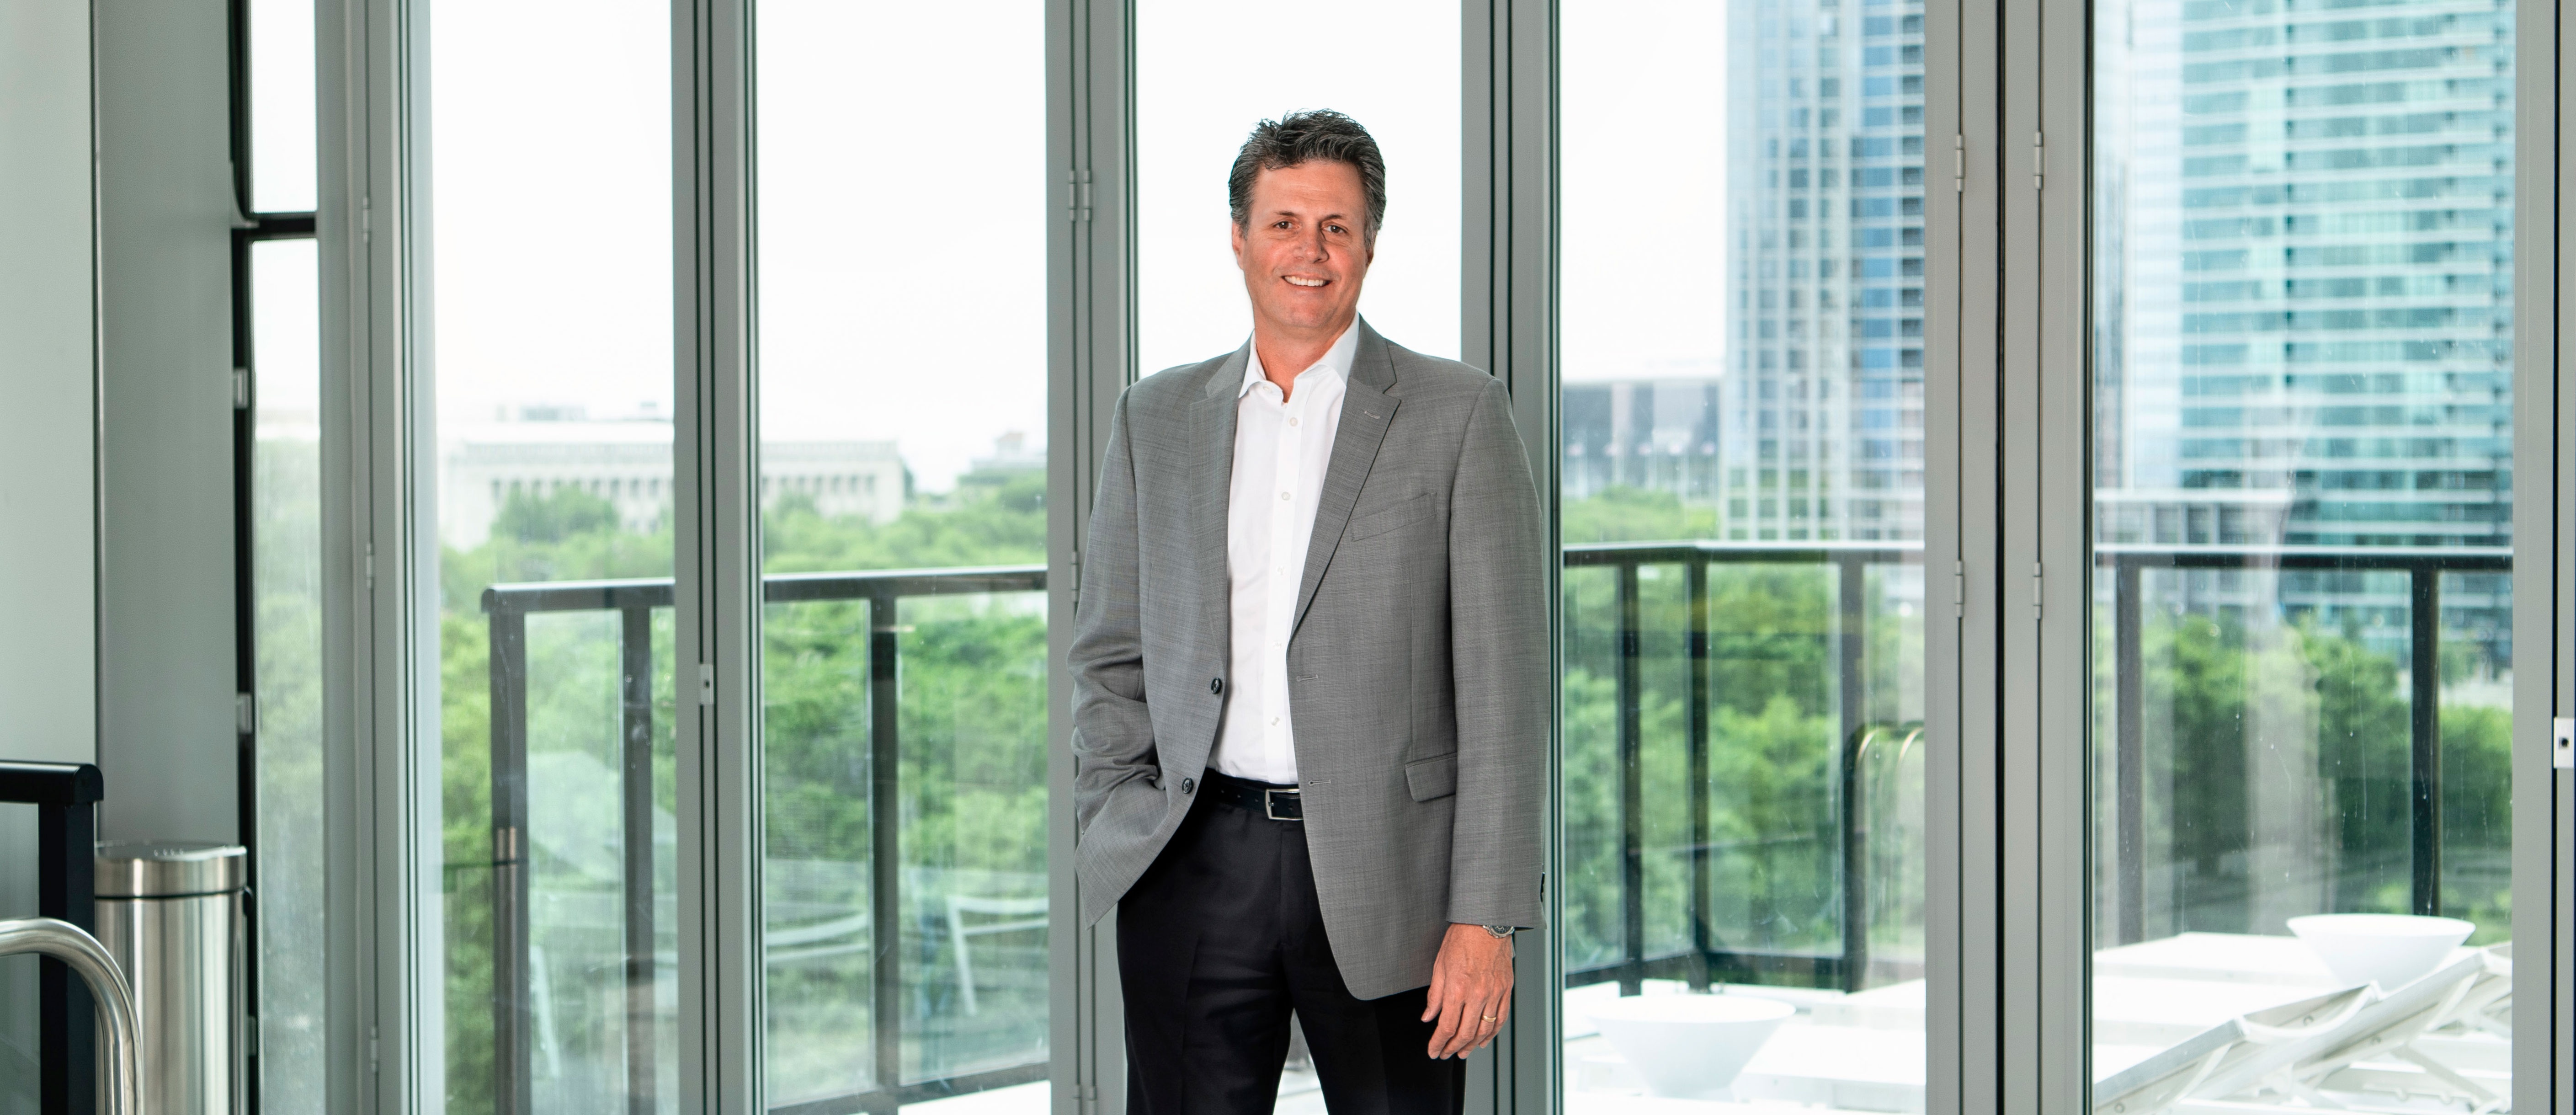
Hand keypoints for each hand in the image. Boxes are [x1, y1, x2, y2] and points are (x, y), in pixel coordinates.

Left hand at [1420, 923, 1513, 1059]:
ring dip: (1472, 1045)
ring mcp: (1494, 993)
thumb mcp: (1439, 966)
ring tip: (1463, 1052)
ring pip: (1484, 1030)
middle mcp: (1477, 994)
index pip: (1446, 1027)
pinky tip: (1484, 1040)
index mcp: (1457, 988)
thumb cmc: (1461, 939)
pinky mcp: (1506, 989)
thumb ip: (1434, 995)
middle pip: (1465, 1033)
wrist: (1486, 922)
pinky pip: (1501, 1018)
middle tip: (1446, 1054)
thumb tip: (1428, 1016)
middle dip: (1453, 1048)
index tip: (1433, 1050)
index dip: (1438, 1043)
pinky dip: (1492, 1033)